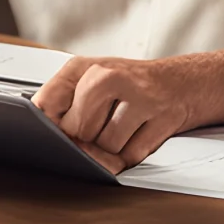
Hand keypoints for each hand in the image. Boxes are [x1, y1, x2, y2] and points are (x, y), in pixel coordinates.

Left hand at [31, 56, 192, 173]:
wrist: (184, 83)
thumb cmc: (130, 85)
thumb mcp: (88, 79)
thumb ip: (59, 101)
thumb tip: (39, 130)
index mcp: (86, 68)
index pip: (46, 105)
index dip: (47, 126)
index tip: (53, 131)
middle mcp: (112, 77)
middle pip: (77, 132)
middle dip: (84, 138)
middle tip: (101, 124)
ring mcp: (139, 98)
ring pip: (104, 147)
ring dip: (110, 148)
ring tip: (121, 127)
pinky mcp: (162, 121)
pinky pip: (130, 156)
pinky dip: (130, 153)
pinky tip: (136, 135)